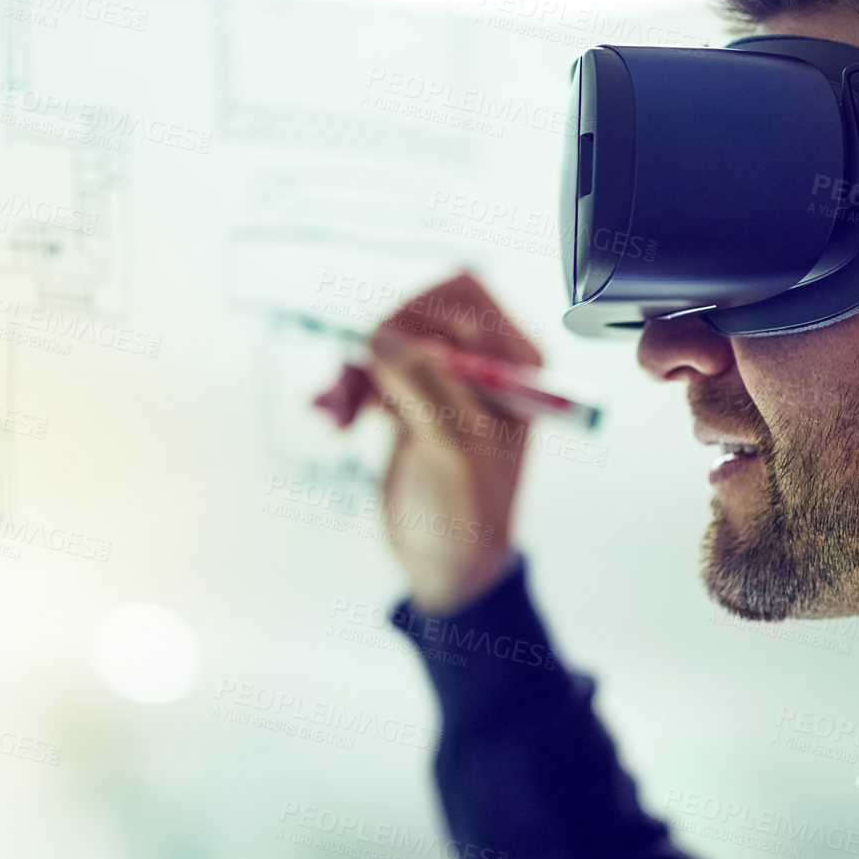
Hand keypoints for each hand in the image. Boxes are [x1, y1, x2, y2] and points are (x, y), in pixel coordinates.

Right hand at [314, 271, 542, 614]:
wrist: (448, 564)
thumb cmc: (469, 515)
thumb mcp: (455, 452)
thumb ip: (428, 388)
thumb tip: (389, 338)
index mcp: (517, 364)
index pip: (464, 294)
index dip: (419, 313)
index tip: (388, 350)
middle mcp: (486, 362)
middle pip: (421, 308)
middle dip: (383, 340)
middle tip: (361, 384)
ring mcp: (447, 378)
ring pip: (391, 336)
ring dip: (359, 367)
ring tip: (344, 411)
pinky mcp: (412, 397)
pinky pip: (373, 366)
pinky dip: (351, 385)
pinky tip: (341, 417)